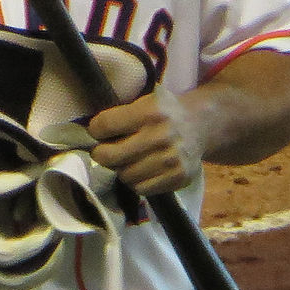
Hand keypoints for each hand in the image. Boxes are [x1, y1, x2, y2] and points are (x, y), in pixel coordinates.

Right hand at [0, 173, 61, 289]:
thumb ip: (8, 182)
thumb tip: (39, 170)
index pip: (31, 248)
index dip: (48, 232)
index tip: (56, 214)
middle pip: (33, 275)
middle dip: (50, 255)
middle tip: (56, 230)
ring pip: (22, 284)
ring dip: (39, 265)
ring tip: (42, 239)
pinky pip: (8, 284)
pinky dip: (23, 270)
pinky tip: (21, 246)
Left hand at [86, 84, 203, 195]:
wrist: (200, 125)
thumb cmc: (164, 111)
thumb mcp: (145, 100)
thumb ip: (120, 114)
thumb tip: (89, 134)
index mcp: (150, 111)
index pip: (105, 125)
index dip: (95, 130)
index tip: (97, 131)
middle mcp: (161, 136)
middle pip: (110, 155)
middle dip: (101, 154)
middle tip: (103, 151)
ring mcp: (171, 159)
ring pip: (125, 175)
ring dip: (120, 169)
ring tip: (126, 160)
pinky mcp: (178, 177)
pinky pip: (142, 188)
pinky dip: (136, 182)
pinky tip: (140, 170)